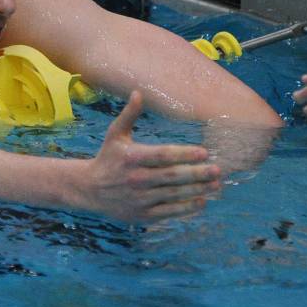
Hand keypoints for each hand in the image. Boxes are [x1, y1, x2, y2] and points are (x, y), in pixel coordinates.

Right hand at [78, 91, 221, 221]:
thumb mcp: (115, 134)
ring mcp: (139, 199)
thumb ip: (129, 114)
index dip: (184, 154)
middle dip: (197, 174)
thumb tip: (138, 92)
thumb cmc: (108, 157)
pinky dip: (186, 208)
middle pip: (172, 176)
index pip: (163, 155)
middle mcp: (136, 179)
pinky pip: (168, 211)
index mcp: (132, 157)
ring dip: (197, 190)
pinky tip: (201, 201)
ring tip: (216, 184)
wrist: (89, 190)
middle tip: (217, 169)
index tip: (204, 153)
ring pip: (173, 194)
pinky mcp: (142, 215)